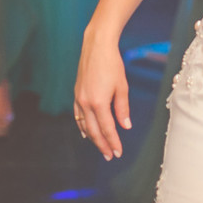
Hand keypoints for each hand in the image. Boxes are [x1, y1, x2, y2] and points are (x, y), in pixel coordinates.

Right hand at [73, 29, 131, 160]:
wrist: (96, 46)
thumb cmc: (112, 64)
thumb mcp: (122, 87)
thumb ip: (122, 108)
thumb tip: (125, 126)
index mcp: (99, 103)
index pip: (107, 129)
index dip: (113, 142)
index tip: (118, 152)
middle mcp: (86, 103)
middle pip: (94, 130)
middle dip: (102, 145)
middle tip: (109, 156)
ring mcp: (79, 98)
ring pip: (84, 124)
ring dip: (92, 137)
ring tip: (100, 147)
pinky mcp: (76, 93)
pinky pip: (78, 115)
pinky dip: (82, 125)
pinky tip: (86, 131)